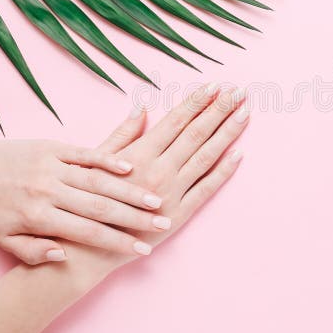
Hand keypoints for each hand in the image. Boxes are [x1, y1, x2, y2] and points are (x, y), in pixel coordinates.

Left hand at [0, 138, 168, 263]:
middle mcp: (48, 191)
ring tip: (156, 198)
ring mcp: (52, 166)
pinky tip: (131, 168)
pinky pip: (86, 153)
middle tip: (163, 222)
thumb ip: (35, 252)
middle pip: (100, 206)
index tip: (142, 249)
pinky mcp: (52, 146)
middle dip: (135, 216)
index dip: (117, 242)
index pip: (87, 232)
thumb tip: (65, 256)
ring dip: (130, 189)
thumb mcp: (6, 240)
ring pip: (98, 179)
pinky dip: (109, 159)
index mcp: (38, 217)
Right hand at [63, 83, 249, 274]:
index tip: (215, 85)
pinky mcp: (179, 215)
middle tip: (239, 91)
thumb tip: (141, 106)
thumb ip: (122, 133)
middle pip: (196, 133)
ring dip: (227, 133)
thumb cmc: (88, 200)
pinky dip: (224, 171)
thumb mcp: (96, 161)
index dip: (197, 102)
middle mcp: (159, 170)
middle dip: (219, 110)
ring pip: (206, 157)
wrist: (88, 247)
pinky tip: (239, 154)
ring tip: (245, 113)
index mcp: (139, 154)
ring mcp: (172, 192)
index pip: (175, 121)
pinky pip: (207, 189)